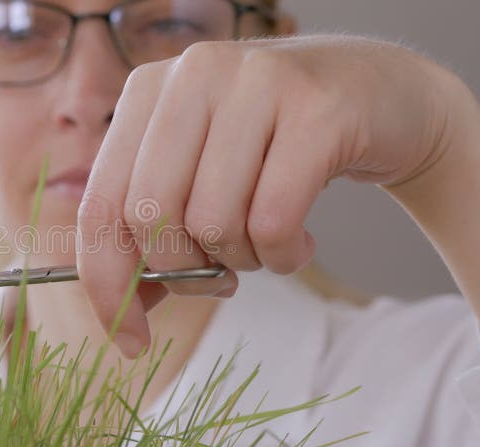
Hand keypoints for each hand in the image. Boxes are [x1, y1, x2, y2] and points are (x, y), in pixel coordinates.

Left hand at [76, 35, 463, 358]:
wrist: (380, 96)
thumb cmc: (274, 149)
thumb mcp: (201, 176)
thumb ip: (154, 235)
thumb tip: (123, 313)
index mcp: (146, 90)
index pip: (99, 204)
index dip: (106, 285)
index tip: (129, 340)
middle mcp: (191, 74)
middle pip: (150, 217)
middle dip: (183, 273)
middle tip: (220, 276)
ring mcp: (254, 83)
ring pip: (212, 223)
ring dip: (239, 260)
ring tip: (264, 242)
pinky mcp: (316, 109)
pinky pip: (272, 222)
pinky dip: (282, 256)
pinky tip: (300, 243)